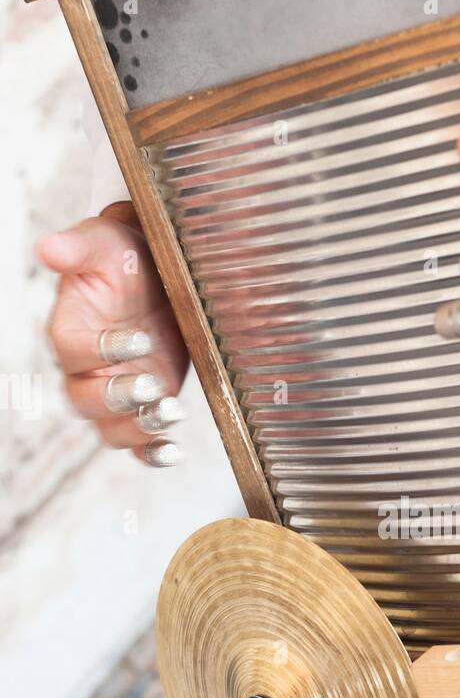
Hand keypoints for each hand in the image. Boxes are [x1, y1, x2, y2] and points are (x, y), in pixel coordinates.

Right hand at [38, 203, 189, 464]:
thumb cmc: (122, 258)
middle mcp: (86, 370)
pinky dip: (152, 453)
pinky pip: (138, 444)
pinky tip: (173, 452)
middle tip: (152, 385)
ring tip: (171, 412)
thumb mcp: (104, 244)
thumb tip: (48, 247)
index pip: (72, 350)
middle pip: (85, 399)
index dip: (102, 349)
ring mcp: (115, 393)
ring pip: (111, 427)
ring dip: (139, 427)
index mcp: (69, 331)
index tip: (139, 339)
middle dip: (118, 396)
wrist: (155, 276)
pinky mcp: (143, 409)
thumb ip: (78, 247)